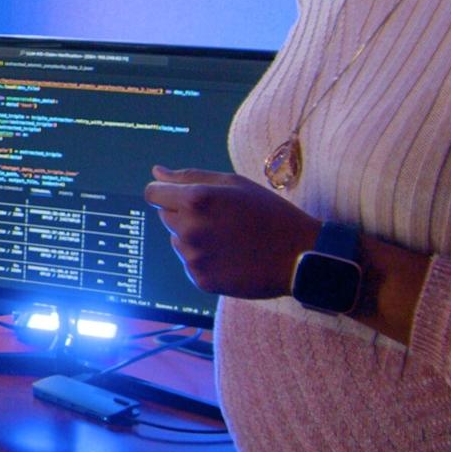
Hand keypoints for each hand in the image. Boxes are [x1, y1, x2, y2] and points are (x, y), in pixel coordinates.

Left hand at [142, 166, 319, 300]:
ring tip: (228, 238)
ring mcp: (193, 257)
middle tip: (219, 217)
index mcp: (196, 200)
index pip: (152, 194)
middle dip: (184, 214)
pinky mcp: (200, 279)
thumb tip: (156, 172)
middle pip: (165, 216)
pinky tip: (230, 256)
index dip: (164, 193)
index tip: (178, 196)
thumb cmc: (268, 212)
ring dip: (192, 237)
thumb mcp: (233, 184)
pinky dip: (203, 259)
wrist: (298, 256)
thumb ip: (189, 176)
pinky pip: (190, 263)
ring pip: (177, 240)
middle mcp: (189, 229)